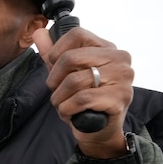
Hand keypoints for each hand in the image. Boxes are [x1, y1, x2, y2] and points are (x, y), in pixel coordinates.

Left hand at [33, 27, 133, 158]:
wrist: (99, 131)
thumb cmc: (83, 101)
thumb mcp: (65, 75)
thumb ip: (52, 54)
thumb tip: (39, 31)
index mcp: (107, 48)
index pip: (77, 34)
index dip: (57, 52)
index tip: (54, 68)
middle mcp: (120, 59)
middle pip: (71, 57)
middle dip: (54, 80)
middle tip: (57, 92)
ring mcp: (123, 78)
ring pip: (74, 80)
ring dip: (59, 98)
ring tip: (64, 105)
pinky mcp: (120, 98)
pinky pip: (81, 99)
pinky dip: (68, 109)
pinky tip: (71, 114)